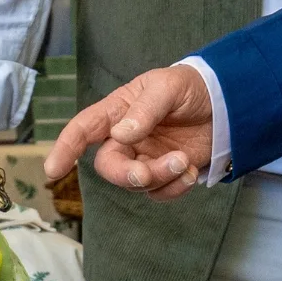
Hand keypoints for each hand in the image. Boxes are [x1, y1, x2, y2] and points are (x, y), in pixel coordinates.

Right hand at [42, 66, 213, 199]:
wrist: (228, 103)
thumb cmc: (191, 86)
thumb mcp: (168, 87)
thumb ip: (145, 110)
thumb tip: (121, 136)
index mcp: (118, 112)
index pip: (84, 129)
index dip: (65, 148)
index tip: (53, 170)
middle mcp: (126, 138)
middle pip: (108, 166)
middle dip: (123, 175)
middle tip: (145, 175)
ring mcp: (145, 158)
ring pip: (135, 184)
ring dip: (159, 178)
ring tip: (184, 161)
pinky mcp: (166, 174)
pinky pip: (159, 193)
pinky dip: (174, 188)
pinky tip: (191, 170)